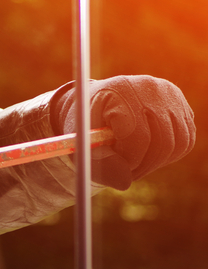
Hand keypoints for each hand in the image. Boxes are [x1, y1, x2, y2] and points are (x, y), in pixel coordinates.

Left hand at [51, 75, 195, 189]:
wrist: (99, 103)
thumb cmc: (88, 125)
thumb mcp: (83, 143)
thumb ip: (101, 163)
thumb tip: (125, 181)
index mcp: (118, 91)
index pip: (136, 135)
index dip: (130, 159)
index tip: (118, 166)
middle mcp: (147, 87)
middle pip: (161, 140)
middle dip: (145, 164)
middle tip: (130, 172)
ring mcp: (168, 94)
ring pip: (177, 144)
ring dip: (157, 161)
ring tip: (135, 160)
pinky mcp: (181, 104)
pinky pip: (185, 140)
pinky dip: (169, 154)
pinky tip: (148, 150)